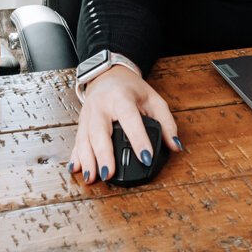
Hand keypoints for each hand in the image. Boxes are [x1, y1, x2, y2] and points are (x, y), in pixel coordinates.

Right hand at [67, 66, 180, 185]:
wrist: (108, 74)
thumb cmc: (132, 89)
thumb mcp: (154, 100)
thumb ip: (167, 123)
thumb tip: (176, 146)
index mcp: (121, 97)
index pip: (130, 119)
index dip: (138, 139)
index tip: (146, 158)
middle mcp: (101, 105)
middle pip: (99, 131)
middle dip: (103, 154)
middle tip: (109, 174)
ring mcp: (88, 114)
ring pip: (84, 138)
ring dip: (87, 159)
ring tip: (91, 177)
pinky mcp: (81, 122)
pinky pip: (77, 140)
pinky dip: (76, 156)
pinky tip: (75, 169)